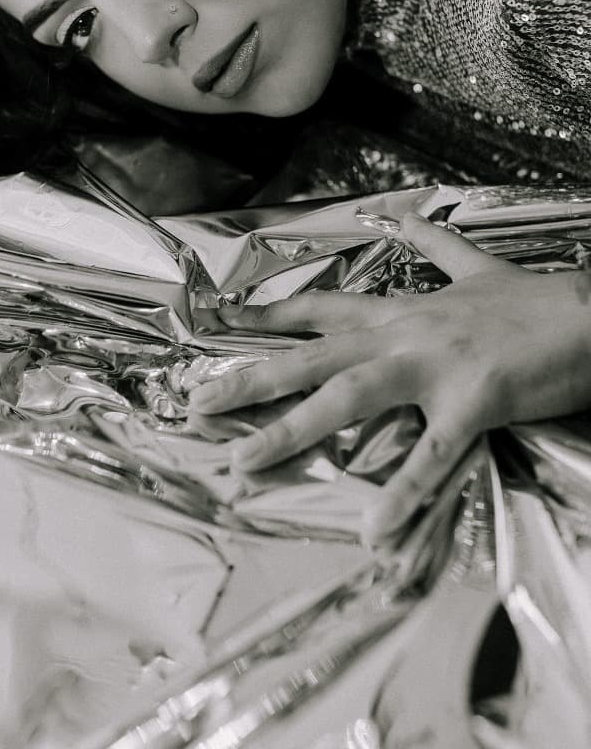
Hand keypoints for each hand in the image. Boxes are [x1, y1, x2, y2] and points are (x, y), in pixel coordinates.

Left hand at [190, 213, 590, 544]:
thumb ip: (430, 246)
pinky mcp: (472, 401)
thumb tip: (400, 215)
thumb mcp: (473, 265)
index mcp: (402, 309)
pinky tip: (373, 532)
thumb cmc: (530, 300)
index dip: (270, 317)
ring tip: (245, 464)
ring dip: (293, 431)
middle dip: (251, 380)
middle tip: (197, 405)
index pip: (322, 309)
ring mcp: (434, 367)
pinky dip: (401, 493)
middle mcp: (404, 334)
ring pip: (348, 398)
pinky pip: (430, 454)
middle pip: (312, 357)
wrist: (589, 312)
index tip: (221, 322)